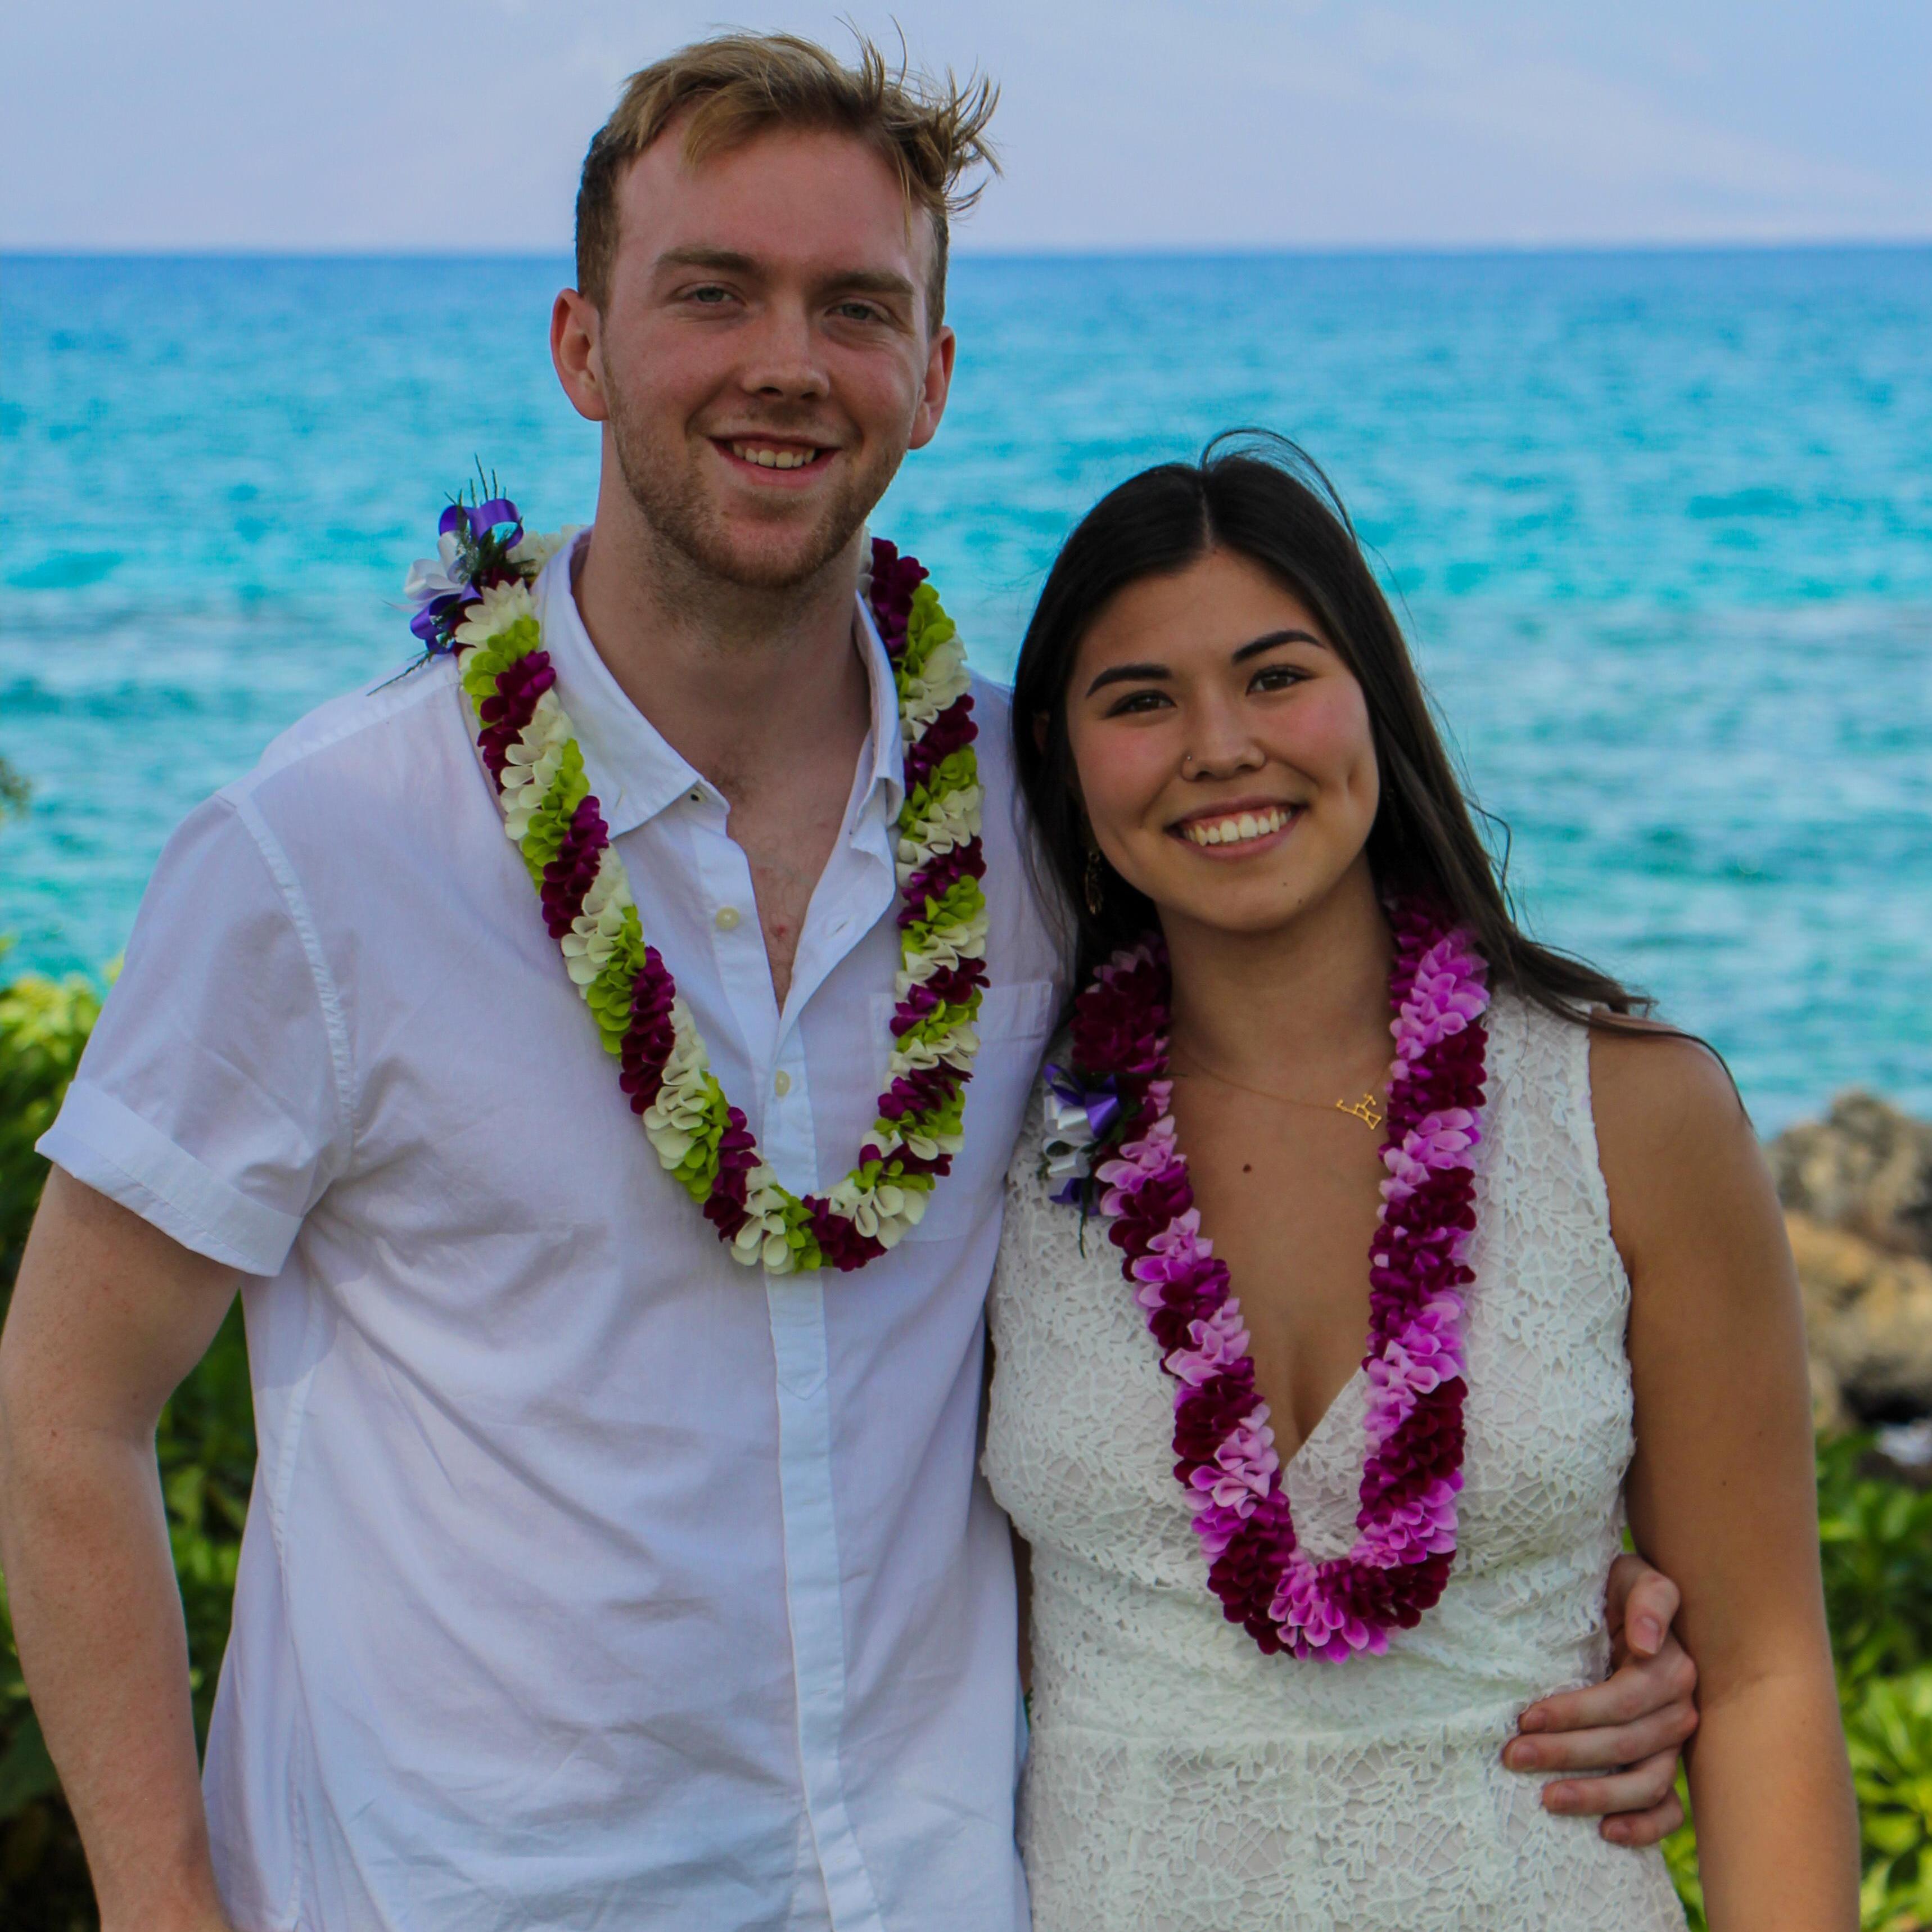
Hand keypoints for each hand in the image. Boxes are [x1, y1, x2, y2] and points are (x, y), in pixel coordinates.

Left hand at [1500, 1552, 1697, 1845]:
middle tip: (1512, 1756)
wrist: (1630, 1605)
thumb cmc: (1620, 1590)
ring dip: (1596, 1795)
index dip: (1574, 1713)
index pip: (1620, 1701)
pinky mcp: (1669, 1764)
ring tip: (1546, 1800)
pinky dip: (1644, 1827)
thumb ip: (1649, 1599)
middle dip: (1565, 1753)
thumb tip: (1647, 1642)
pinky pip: (1669, 1808)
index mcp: (1670, 1668)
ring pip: (1646, 1782)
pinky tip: (1606, 1832)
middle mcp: (1679, 1709)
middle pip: (1625, 1743)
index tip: (1525, 1717)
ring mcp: (1675, 1743)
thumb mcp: (1634, 1576)